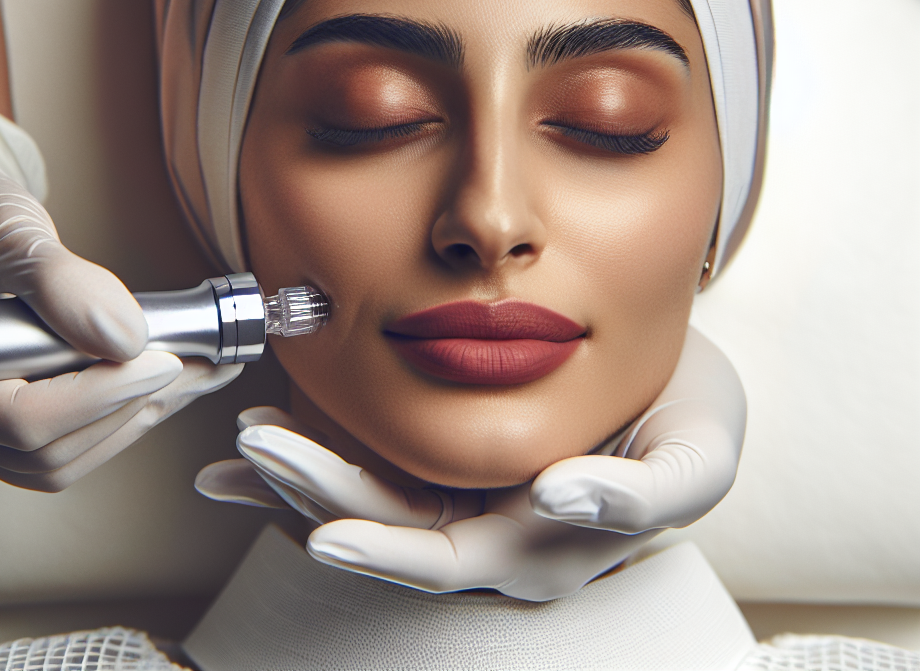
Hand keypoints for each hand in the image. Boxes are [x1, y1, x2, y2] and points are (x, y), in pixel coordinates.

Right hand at [0, 79, 241, 490]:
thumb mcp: (8, 232)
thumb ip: (61, 285)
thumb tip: (126, 338)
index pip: (22, 420)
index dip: (100, 396)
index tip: (163, 360)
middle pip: (49, 454)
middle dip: (130, 409)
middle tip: (201, 366)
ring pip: (68, 455)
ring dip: (139, 415)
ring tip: (202, 371)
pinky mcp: (22, 403)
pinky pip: (75, 434)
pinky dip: (128, 408)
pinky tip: (174, 375)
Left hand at [195, 327, 743, 599]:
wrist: (683, 382)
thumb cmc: (691, 421)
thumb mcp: (697, 460)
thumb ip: (643, 496)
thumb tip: (559, 496)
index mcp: (540, 546)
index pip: (446, 562)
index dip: (385, 555)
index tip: (324, 537)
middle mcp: (491, 526)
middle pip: (387, 526)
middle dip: (316, 490)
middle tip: (254, 442)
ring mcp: (466, 489)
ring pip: (370, 494)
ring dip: (304, 471)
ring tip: (245, 438)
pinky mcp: (453, 450)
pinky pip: (376, 457)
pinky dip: (322, 446)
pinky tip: (273, 426)